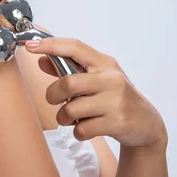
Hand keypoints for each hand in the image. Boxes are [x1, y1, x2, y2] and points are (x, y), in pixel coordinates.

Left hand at [25, 37, 166, 147]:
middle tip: (54, 100)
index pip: (74, 47)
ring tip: (72, 118)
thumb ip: (69, 68)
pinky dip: (77, 131)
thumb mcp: (96, 78)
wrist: (146, 124)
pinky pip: (81, 129)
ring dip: (64, 117)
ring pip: (72, 109)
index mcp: (104, 63)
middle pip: (68, 83)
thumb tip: (42, 60)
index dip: (50, 45)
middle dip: (53, 94)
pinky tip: (86, 128)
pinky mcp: (117, 122)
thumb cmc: (115, 97)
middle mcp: (111, 79)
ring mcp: (115, 101)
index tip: (30, 46)